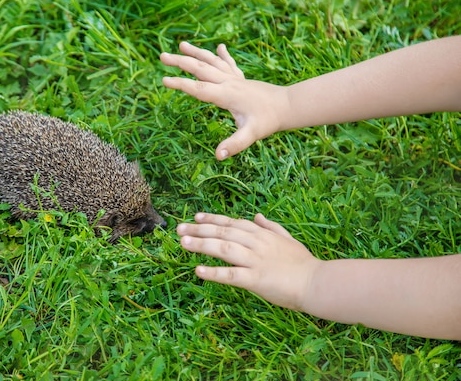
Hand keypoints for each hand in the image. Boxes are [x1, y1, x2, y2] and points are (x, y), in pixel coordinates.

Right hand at [160, 42, 288, 159]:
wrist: (289, 106)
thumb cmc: (268, 121)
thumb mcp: (251, 134)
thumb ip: (235, 144)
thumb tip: (218, 156)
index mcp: (226, 95)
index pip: (198, 88)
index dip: (180, 84)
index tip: (164, 80)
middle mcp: (229, 83)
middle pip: (200, 69)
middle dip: (180, 62)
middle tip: (161, 56)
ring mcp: (236, 79)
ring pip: (212, 62)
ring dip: (196, 53)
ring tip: (181, 45)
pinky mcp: (242, 79)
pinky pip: (229, 64)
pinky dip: (222, 55)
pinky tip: (220, 47)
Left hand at [177, 212, 321, 310]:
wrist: (318, 282)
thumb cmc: (303, 263)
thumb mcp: (288, 239)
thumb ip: (271, 226)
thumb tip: (257, 216)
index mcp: (262, 234)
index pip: (232, 222)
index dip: (213, 218)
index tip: (195, 216)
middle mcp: (256, 243)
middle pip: (223, 232)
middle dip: (199, 229)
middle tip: (179, 228)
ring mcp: (256, 260)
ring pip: (223, 248)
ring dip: (201, 244)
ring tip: (183, 242)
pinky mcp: (256, 279)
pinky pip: (231, 275)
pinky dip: (214, 272)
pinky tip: (198, 270)